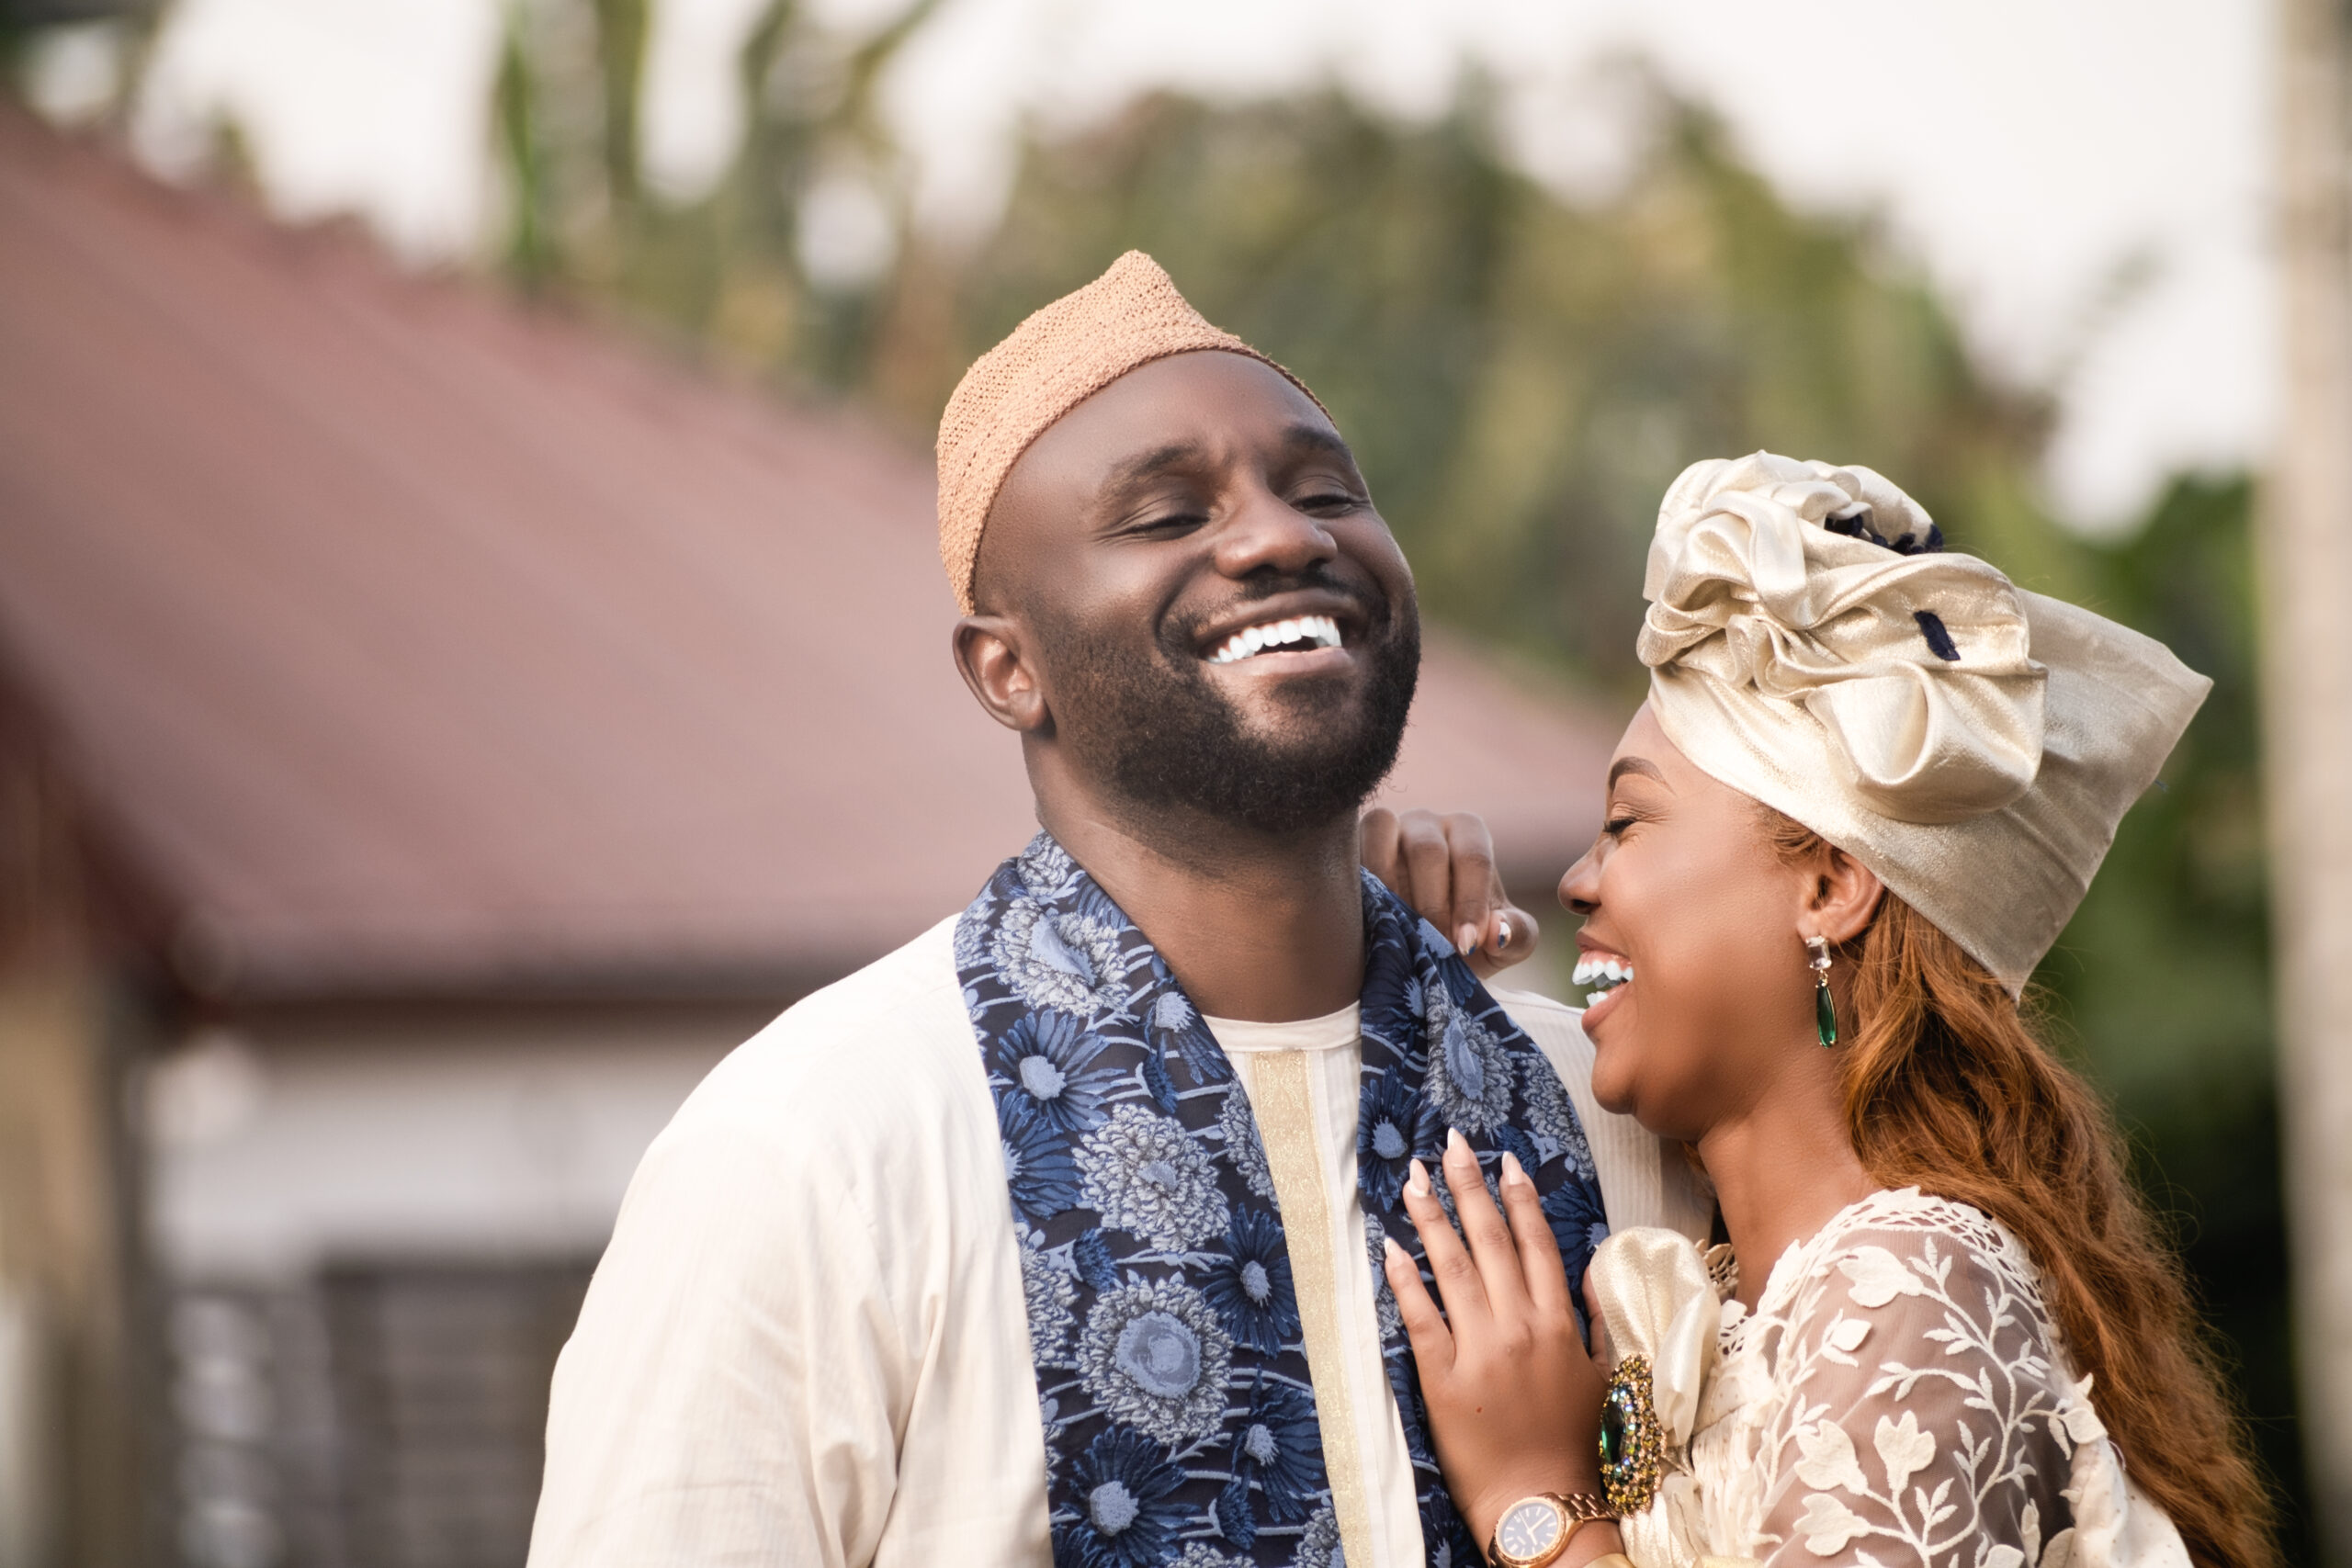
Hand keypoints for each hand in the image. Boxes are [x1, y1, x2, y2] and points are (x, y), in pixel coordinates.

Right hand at [1360, 808, 1539, 978]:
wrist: (1415, 955)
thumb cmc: (1462, 942)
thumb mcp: (1501, 947)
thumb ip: (1517, 937)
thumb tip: (1498, 931)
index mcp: (1468, 833)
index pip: (1474, 857)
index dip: (1471, 903)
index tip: (1466, 946)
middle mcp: (1425, 823)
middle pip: (1428, 850)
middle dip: (1432, 905)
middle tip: (1433, 947)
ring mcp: (1383, 829)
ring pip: (1382, 833)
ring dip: (1389, 888)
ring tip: (1398, 931)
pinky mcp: (1348, 846)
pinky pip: (1348, 849)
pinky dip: (1358, 883)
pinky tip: (1368, 921)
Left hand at [1382, 1130, 1604, 1551]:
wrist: (1544, 1504)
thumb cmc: (1574, 1444)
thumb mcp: (1601, 1375)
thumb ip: (1591, 1318)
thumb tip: (1582, 1268)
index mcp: (1559, 1324)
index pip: (1537, 1244)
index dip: (1519, 1198)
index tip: (1504, 1161)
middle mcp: (1520, 1328)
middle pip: (1491, 1241)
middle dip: (1469, 1187)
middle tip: (1450, 1144)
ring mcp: (1480, 1351)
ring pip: (1452, 1268)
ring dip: (1431, 1218)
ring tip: (1413, 1178)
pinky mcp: (1443, 1378)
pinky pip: (1421, 1318)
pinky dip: (1405, 1280)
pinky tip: (1390, 1247)